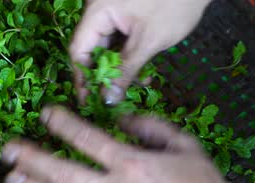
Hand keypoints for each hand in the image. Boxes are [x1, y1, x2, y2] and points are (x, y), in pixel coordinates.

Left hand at [1, 106, 254, 182]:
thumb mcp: (184, 145)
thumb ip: (150, 126)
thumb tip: (120, 118)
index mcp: (132, 164)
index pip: (88, 140)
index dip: (62, 124)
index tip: (44, 114)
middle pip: (62, 172)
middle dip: (31, 159)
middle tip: (7, 149)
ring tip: (9, 178)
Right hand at [70, 0, 211, 104]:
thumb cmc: (175, 5)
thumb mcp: (149, 41)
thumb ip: (125, 71)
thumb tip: (108, 99)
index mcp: (97, 11)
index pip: (79, 49)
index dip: (82, 77)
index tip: (88, 100)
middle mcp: (98, 10)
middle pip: (90, 48)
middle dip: (104, 75)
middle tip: (112, 98)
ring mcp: (111, 11)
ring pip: (106, 47)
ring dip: (118, 68)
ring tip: (136, 84)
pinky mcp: (125, 14)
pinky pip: (118, 40)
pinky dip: (127, 56)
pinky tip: (142, 71)